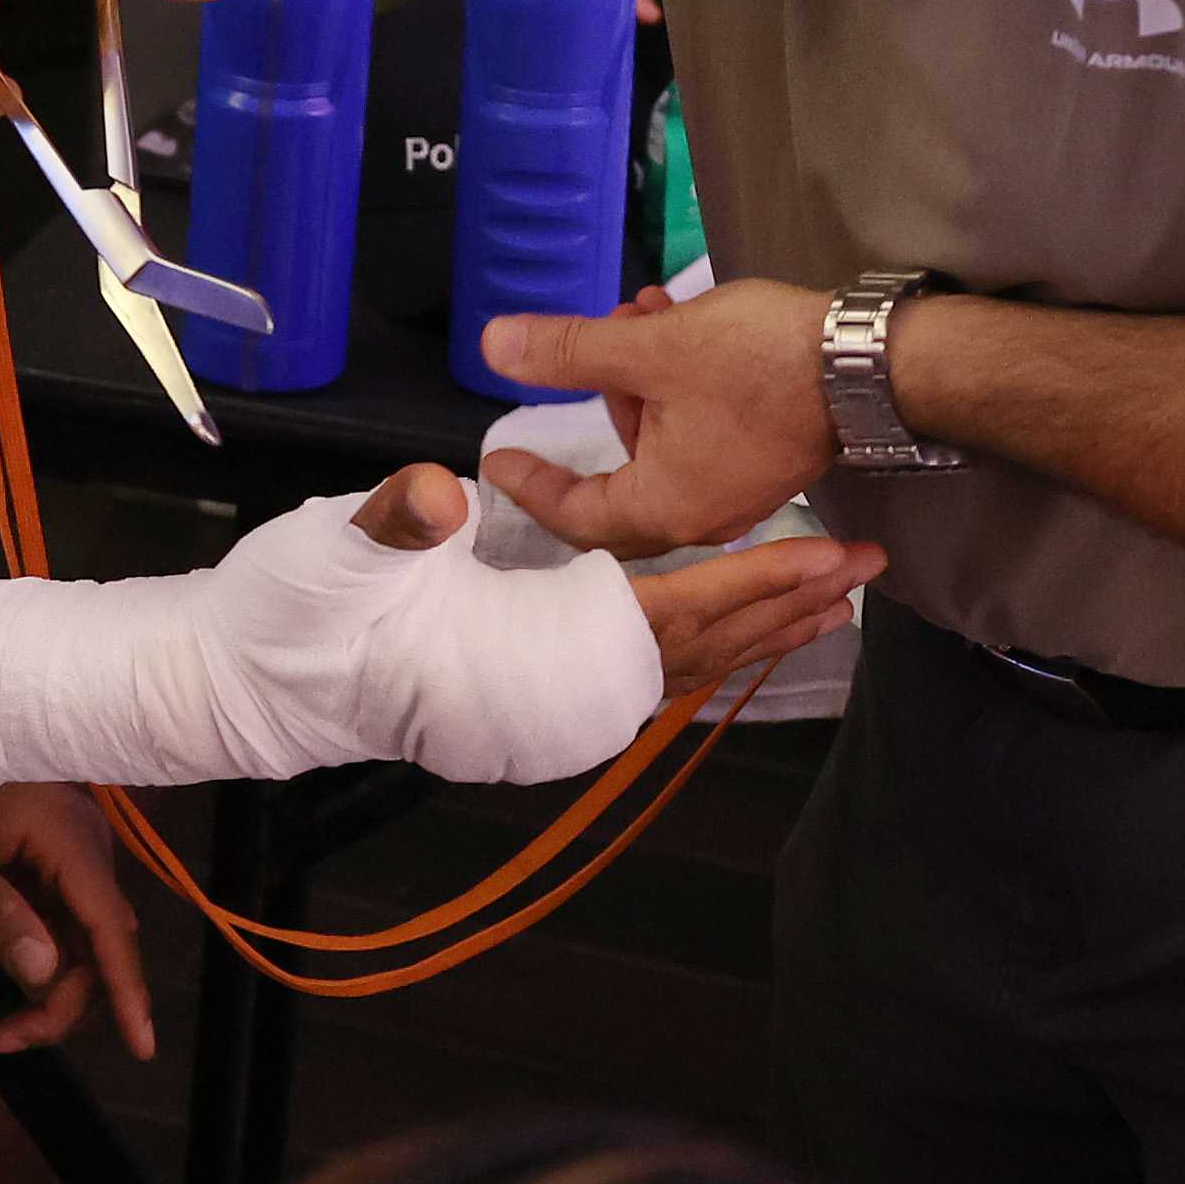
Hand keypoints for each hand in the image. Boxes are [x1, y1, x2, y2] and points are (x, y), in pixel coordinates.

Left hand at [0, 783, 153, 1058]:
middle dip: (63, 1003)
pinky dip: (45, 965)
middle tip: (6, 1039)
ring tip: (4, 1031)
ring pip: (83, 943)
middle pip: (97, 945)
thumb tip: (43, 975)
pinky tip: (17, 988)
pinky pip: (64, 926)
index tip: (142, 1045)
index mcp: (68, 839)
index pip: (107, 925)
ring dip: (53, 992)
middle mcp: (86, 851)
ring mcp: (74, 860)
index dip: (125, 987)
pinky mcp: (56, 867)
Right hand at [355, 452, 866, 701]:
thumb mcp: (367, 565)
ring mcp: (592, 691)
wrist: (320, 692)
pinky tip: (765, 630)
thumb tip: (436, 491)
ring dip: (775, 629)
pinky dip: (735, 644)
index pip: (672, 610)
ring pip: (706, 660)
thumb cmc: (342, 631)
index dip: (750, 584)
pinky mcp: (590, 689)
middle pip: (712, 640)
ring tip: (841, 600)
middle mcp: (587, 677)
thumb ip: (404, 527)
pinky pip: (682, 668)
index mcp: (555, 641)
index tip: (818, 559)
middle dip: (790, 603)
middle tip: (864, 568)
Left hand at [478, 277, 847, 555]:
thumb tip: (493, 346)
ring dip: (640, 378)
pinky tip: (677, 323)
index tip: (497, 461)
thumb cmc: (758, 361)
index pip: (575, 514)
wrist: (870, 360)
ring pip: (659, 442)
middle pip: (619, 475)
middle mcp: (701, 515)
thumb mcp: (650, 347)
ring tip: (643, 312)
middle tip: (596, 341)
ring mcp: (738, 490)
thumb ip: (568, 351)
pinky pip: (697, 434)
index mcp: (666, 506)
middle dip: (602, 399)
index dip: (532, 486)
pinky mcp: (764, 460)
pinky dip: (677, 386)